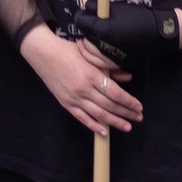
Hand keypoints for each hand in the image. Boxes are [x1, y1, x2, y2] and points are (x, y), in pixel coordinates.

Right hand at [20, 25, 140, 135]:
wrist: (43, 54)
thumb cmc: (68, 50)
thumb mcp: (90, 55)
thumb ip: (109, 68)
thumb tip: (128, 78)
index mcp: (91, 75)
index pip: (115, 93)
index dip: (128, 101)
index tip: (139, 106)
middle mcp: (83, 89)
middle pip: (109, 105)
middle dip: (126, 113)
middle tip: (138, 117)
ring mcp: (74, 98)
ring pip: (98, 114)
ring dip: (114, 122)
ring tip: (127, 127)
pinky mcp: (66, 103)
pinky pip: (82, 118)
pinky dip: (94, 126)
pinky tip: (104, 132)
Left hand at [71, 1, 181, 65]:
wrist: (159, 33)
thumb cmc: (139, 17)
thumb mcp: (118, 7)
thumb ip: (98, 6)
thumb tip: (85, 2)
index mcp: (102, 29)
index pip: (80, 22)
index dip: (81, 16)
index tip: (84, 13)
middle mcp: (103, 45)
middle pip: (84, 38)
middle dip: (85, 31)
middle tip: (89, 24)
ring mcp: (109, 57)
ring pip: (89, 53)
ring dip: (88, 44)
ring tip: (92, 37)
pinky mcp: (116, 64)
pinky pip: (100, 62)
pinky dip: (96, 55)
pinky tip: (99, 48)